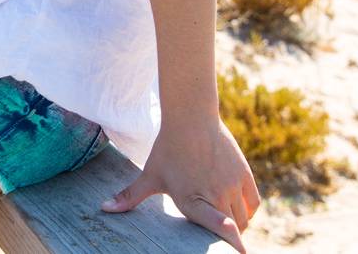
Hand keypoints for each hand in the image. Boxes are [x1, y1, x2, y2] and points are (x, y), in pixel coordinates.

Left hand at [100, 117, 258, 251]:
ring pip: (243, 217)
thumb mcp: (150, 175)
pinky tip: (239, 210)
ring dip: (237, 224)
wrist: (190, 118)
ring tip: (227, 223)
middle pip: (232, 228)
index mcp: (191, 200)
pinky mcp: (243, 174)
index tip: (238, 253)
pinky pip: (253, 202)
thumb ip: (130, 196)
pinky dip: (248, 210)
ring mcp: (231, 185)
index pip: (218, 228)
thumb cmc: (168, 148)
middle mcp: (214, 195)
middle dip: (228, 237)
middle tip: (220, 238)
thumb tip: (104, 208)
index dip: (231, 242)